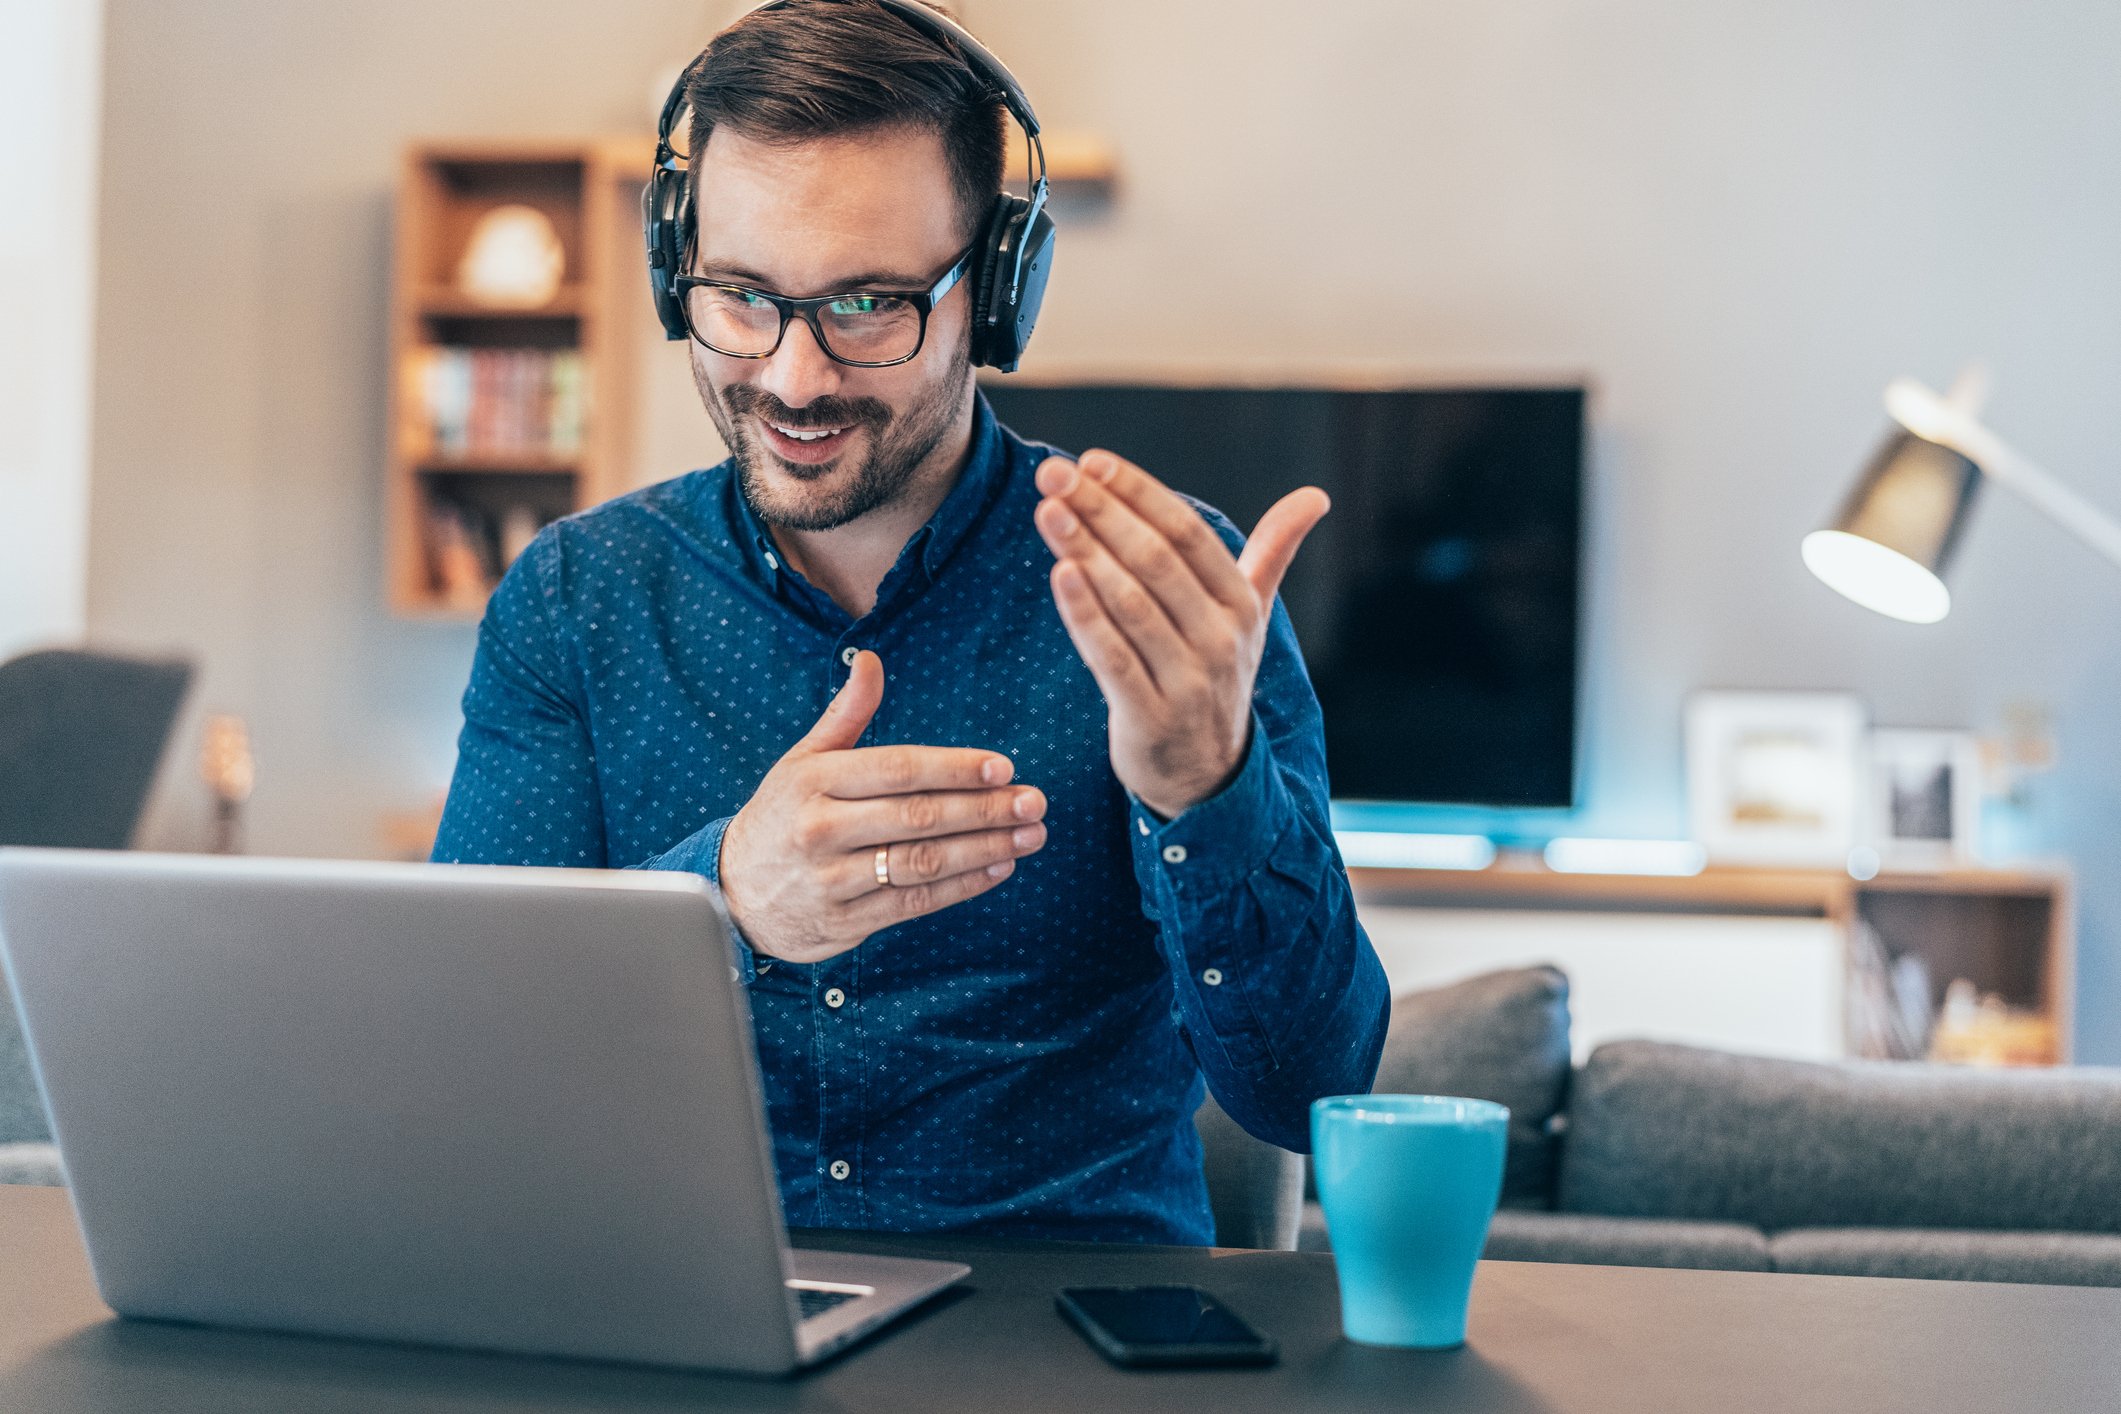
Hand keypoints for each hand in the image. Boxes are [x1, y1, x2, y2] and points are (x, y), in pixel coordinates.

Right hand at [717, 651, 1046, 963]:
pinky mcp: (844, 922)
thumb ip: (846, 715)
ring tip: (1029, 836)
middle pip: (918, 818)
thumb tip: (872, 661)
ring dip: (984, 850)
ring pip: (921, 864)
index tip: (1003, 767)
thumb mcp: (803, 761)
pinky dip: (961, 887)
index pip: (897, 770)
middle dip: (984, 810)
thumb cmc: (782, 815)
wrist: (733, 893)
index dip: (954, 768)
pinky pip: (913, 903)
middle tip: (1034, 802)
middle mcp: (821, 830)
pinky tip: (998, 869)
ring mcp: (831, 881)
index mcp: (814, 782)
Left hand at [1034, 450, 1327, 818]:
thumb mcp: (1250, 615)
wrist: (1208, 776)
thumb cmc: (1216, 676)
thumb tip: (1316, 496)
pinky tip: (1058, 573)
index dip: (1140, 494)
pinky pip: (1111, 658)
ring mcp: (1188, 681)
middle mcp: (1221, 639)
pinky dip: (1084, 615)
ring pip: (1131, 605)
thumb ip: (1274, 552)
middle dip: (1102, 512)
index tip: (1092, 461)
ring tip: (1048, 511)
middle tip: (1052, 475)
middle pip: (1156, 561)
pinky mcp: (1149, 717)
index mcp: (1242, 605)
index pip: (1188, 534)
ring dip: (1086, 552)